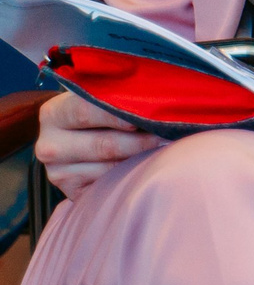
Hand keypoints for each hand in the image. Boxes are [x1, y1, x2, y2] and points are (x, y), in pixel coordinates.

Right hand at [34, 91, 162, 198]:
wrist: (77, 136)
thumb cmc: (98, 109)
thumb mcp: (99, 94)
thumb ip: (119, 92)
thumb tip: (161, 94)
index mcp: (54, 114)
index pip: (87, 111)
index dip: (122, 113)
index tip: (152, 112)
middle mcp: (50, 146)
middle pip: (105, 145)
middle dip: (143, 139)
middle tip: (172, 134)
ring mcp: (58, 173)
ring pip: (111, 169)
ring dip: (142, 159)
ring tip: (167, 148)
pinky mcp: (73, 192)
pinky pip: (110, 186)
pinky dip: (133, 176)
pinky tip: (148, 165)